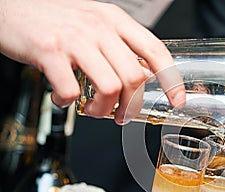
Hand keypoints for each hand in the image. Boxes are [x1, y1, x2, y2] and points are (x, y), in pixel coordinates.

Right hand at [0, 0, 184, 124]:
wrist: (10, 8)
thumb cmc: (55, 20)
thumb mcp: (96, 24)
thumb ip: (121, 47)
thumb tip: (145, 75)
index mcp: (115, 20)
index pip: (156, 50)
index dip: (171, 79)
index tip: (176, 100)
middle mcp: (99, 27)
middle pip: (134, 76)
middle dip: (131, 106)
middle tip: (121, 115)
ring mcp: (75, 39)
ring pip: (110, 87)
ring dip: (103, 109)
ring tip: (93, 110)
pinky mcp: (49, 51)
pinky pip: (70, 91)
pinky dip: (68, 103)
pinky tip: (63, 98)